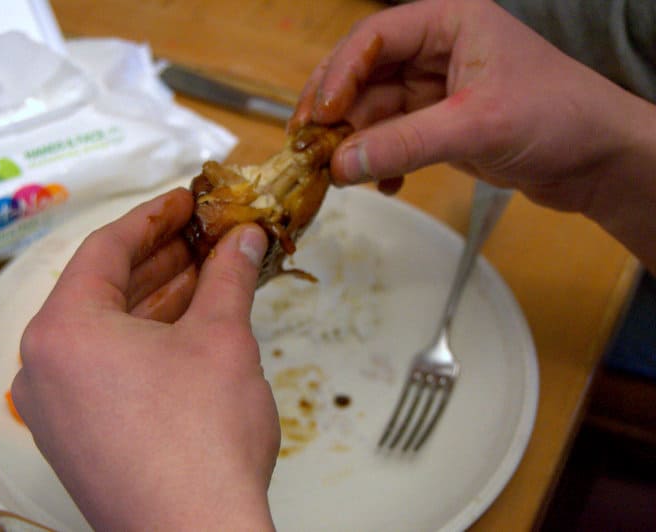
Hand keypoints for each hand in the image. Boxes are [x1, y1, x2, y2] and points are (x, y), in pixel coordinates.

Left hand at [11, 188, 278, 530]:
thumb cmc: (201, 442)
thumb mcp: (222, 338)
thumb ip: (230, 277)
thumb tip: (244, 241)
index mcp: (62, 330)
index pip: (105, 249)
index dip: (153, 218)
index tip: (185, 202)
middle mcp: (44, 367)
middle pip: (104, 290)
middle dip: (160, 260)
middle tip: (203, 237)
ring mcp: (55, 409)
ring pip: (106, 332)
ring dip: (157, 301)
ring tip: (206, 275)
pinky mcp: (77, 439)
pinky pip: (106, 369)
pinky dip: (145, 342)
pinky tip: (188, 327)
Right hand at [291, 0, 655, 214]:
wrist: (599, 162)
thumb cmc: (559, 119)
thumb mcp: (477, 127)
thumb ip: (406, 143)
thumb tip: (342, 164)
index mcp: (451, 23)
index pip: (376, 37)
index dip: (340, 73)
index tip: (319, 114)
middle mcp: (439, 50)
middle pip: (366, 74)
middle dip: (337, 112)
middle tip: (308, 145)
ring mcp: (437, 90)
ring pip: (376, 111)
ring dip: (356, 144)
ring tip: (340, 175)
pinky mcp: (440, 125)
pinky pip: (394, 138)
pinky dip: (382, 161)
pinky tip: (382, 184)